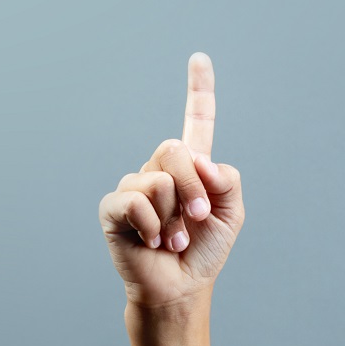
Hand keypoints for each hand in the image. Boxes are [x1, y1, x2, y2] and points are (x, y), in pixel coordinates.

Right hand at [98, 52, 246, 311]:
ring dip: (174, 217)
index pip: (196, 121)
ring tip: (172, 239)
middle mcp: (160, 171)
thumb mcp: (230, 213)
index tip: (199, 58)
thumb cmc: (204, 252)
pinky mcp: (114, 208)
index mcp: (192, 168)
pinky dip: (152, 226)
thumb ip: (225, 179)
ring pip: (158, 180)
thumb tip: (197, 158)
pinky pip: (135, 201)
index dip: (199, 90)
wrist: (180, 288)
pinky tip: (152, 242)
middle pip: (174, 149)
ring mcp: (134, 187)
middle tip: (196, 220)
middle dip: (193, 188)